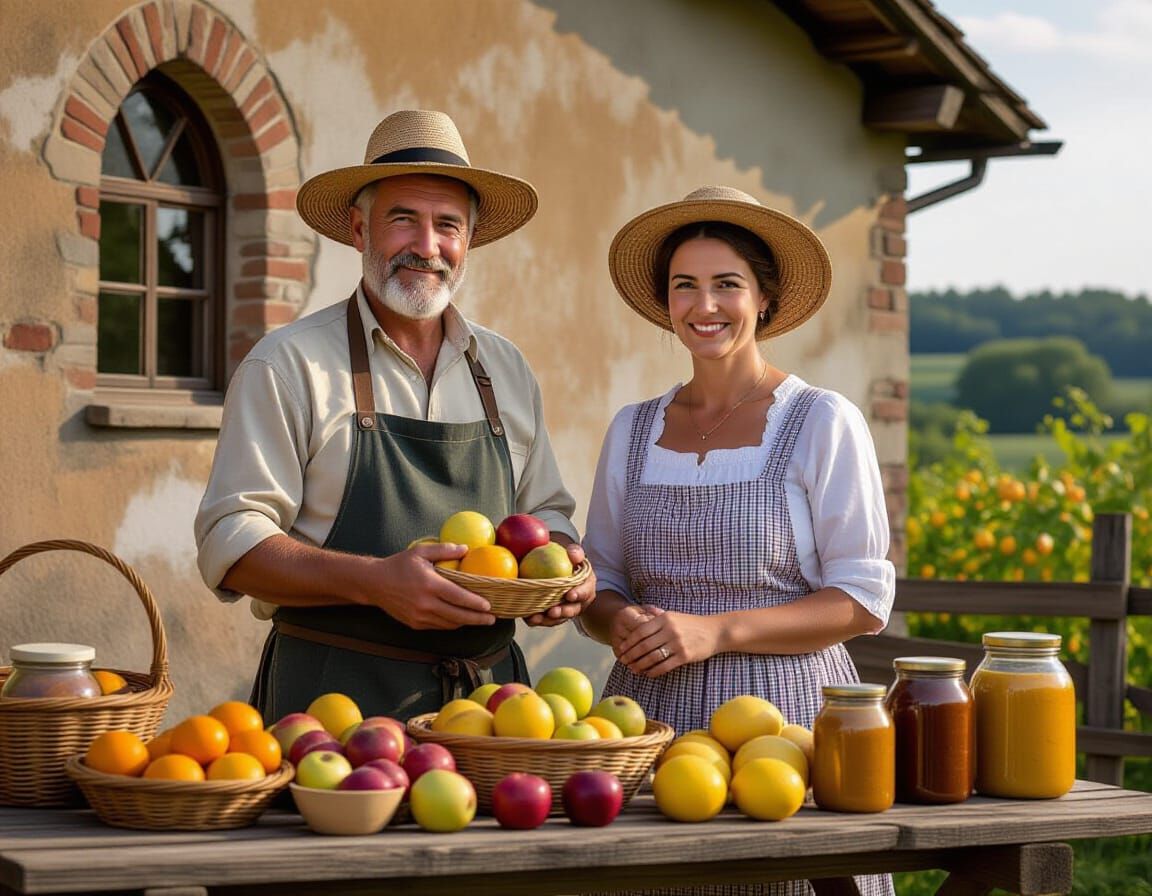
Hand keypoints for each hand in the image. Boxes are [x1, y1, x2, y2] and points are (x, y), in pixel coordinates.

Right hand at [362, 542, 496, 629]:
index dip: (475, 604)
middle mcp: (425, 603)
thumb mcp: (421, 551)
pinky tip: (460, 619)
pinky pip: (438, 626)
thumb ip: (444, 549)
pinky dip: (451, 624)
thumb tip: (466, 549)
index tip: (488, 606)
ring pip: (449, 624)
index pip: (458, 597)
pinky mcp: (415, 623)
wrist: (374, 583)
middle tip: (492, 619)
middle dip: (477, 619)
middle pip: (457, 616)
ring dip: (466, 623)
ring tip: (480, 619)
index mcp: (429, 585)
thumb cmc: (399, 565)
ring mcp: (419, 616)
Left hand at [524, 543, 596, 626]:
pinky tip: (528, 618)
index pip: (585, 592)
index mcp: (587, 588)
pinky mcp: (554, 616)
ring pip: (558, 619)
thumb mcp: (574, 555)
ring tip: (535, 618)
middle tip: (552, 612)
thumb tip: (572, 553)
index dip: (579, 594)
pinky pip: (546, 620)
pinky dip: (537, 620)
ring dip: (547, 620)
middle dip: (563, 612)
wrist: (562, 572)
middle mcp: (579, 603)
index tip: (569, 595)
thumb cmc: (569, 562)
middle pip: (572, 610)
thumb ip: (575, 553)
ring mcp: (566, 611)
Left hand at [616, 609, 720, 677]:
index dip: (629, 642)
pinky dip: (654, 671)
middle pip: (644, 645)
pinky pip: (665, 666)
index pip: (641, 631)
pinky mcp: (685, 656)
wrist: (716, 631)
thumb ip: (657, 615)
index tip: (621, 649)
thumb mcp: (674, 615)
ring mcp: (678, 644)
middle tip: (624, 661)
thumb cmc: (692, 624)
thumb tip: (640, 611)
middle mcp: (670, 630)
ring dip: (640, 665)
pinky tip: (648, 673)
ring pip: (653, 657)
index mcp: (665, 619)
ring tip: (633, 669)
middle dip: (631, 655)